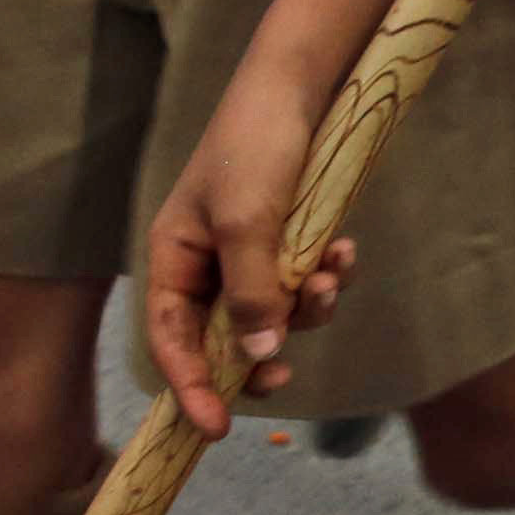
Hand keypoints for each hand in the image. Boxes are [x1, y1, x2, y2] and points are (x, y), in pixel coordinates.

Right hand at [140, 70, 354, 435]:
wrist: (299, 86)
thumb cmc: (256, 146)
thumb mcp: (248, 223)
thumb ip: (250, 292)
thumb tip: (258, 355)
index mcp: (174, 261)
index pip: (171, 342)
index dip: (190, 389)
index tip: (215, 429)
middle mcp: (206, 265)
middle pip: (227, 341)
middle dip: (261, 352)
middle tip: (287, 373)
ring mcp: (250, 256)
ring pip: (279, 315)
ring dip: (309, 305)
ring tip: (332, 271)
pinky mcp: (291, 243)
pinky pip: (309, 284)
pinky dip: (328, 276)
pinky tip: (344, 250)